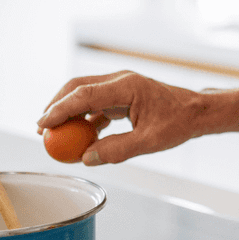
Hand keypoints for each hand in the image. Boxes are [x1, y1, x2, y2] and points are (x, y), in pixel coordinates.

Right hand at [37, 71, 207, 164]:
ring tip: (55, 134)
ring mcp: (120, 86)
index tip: (43, 126)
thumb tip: (87, 158)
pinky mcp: (122, 95)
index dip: (60, 110)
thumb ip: (118, 150)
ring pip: (85, 94)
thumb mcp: (150, 141)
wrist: (197, 112)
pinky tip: (81, 136)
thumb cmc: (179, 123)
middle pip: (78, 88)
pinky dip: (85, 118)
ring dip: (69, 112)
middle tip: (42, 129)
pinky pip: (96, 103)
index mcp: (126, 86)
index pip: (84, 94)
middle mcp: (120, 81)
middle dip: (56, 106)